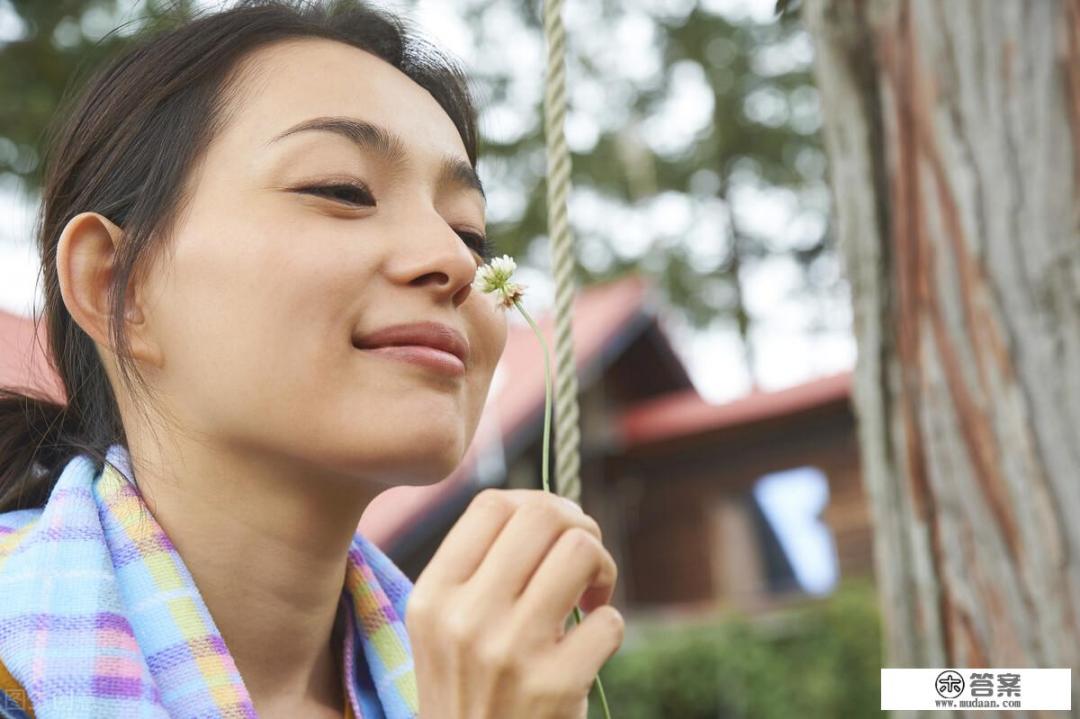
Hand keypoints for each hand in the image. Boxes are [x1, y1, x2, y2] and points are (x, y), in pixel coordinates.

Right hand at [405, 488, 622, 718]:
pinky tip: (588, 648)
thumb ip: (478, 568)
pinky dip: (609, 627)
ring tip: (591, 596)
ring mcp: (510, 651)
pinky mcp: (555, 686)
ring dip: (602, 567)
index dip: (537, 504)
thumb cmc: (468, 689)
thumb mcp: (443, 627)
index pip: (492, 504)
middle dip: (579, 526)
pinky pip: (610, 622)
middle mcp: (465, 617)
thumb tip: (547, 510)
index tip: (553, 532)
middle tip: (584, 559)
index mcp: (434, 595)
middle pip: (543, 516)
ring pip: (581, 551)